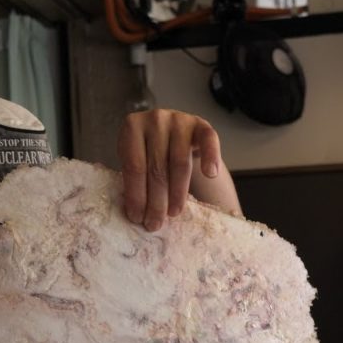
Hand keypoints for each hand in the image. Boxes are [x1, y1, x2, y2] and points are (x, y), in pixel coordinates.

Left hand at [118, 109, 239, 230]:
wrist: (173, 131)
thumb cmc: (149, 150)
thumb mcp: (135, 157)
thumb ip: (134, 177)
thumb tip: (136, 213)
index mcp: (132, 126)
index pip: (134, 166)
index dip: (136, 194)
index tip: (137, 217)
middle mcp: (155, 119)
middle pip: (156, 167)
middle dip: (156, 200)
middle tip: (154, 223)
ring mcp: (180, 120)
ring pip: (179, 162)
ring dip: (177, 192)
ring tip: (173, 212)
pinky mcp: (201, 125)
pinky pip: (209, 142)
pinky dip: (211, 158)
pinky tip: (210, 175)